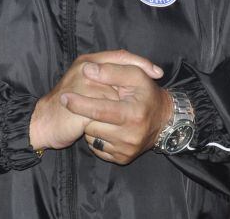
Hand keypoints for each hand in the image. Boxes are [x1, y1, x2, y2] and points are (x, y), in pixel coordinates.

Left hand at [30, 50, 162, 151]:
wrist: (164, 120)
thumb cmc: (148, 93)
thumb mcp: (135, 75)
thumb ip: (111, 70)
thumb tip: (87, 69)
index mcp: (134, 114)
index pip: (99, 110)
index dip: (80, 103)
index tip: (64, 96)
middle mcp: (130, 136)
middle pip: (92, 125)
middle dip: (87, 113)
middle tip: (87, 103)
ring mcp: (126, 150)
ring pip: (92, 137)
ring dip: (91, 124)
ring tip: (103, 114)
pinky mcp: (122, 159)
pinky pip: (97, 148)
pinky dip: (97, 136)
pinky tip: (106, 127)